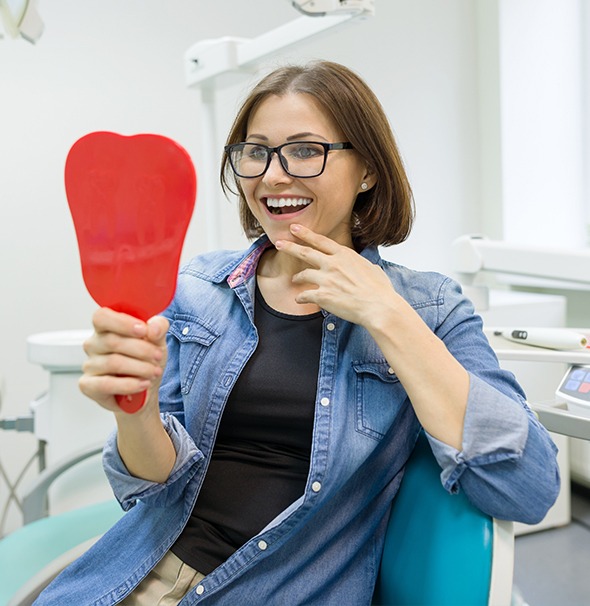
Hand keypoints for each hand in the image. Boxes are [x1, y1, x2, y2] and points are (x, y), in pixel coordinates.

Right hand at [79, 307, 168, 414]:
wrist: (145, 388)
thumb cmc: (146, 360)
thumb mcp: (157, 340)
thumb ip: (158, 327)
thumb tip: (152, 328)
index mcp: (106, 328)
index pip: (102, 317)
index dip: (122, 323)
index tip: (143, 330)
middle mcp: (93, 344)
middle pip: (112, 341)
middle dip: (141, 349)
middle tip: (157, 356)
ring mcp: (89, 365)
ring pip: (113, 362)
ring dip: (140, 368)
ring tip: (154, 372)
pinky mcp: (88, 385)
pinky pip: (106, 384)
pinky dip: (129, 384)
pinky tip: (143, 384)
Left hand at [275, 224, 398, 327]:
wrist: (378, 307)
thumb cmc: (380, 290)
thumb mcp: (373, 269)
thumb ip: (364, 265)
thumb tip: (366, 267)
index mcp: (345, 255)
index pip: (320, 240)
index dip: (305, 234)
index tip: (294, 228)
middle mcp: (333, 264)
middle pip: (305, 252)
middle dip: (290, 247)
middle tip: (279, 243)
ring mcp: (326, 279)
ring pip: (303, 274)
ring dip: (297, 277)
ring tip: (294, 279)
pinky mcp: (322, 296)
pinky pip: (305, 295)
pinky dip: (301, 297)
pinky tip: (299, 300)